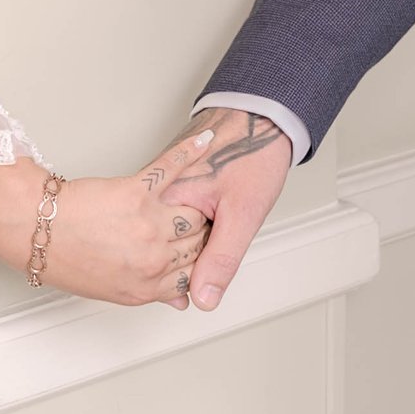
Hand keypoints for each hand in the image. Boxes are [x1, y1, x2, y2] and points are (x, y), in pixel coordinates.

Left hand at [0, 153, 210, 307]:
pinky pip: (172, 169)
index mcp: (148, 287)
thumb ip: (155, 291)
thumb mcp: (115, 290)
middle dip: (196, 232)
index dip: (197, 258)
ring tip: (191, 196)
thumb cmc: (66, 258)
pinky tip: (204, 144)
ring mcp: (147, 225)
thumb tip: (181, 298)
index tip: (199, 248)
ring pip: (193, 213)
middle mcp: (153, 258)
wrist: (36, 230)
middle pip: (198, 242)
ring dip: (193, 203)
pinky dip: (190, 152)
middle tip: (193, 220)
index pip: (195, 272)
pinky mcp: (137, 193)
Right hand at [154, 105, 291, 311]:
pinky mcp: (168, 183)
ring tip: (217, 223)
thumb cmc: (252, 154)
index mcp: (165, 202)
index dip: (197, 271)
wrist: (258, 115)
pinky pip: (172, 219)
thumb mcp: (243, 213)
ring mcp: (161, 188)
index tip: (216, 260)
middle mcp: (156, 195)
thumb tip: (203, 298)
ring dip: (190, 244)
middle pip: (168, 253)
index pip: (171, 263)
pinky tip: (207, 219)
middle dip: (194, 258)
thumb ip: (221, 258)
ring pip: (170, 238)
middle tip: (223, 233)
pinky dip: (188, 228)